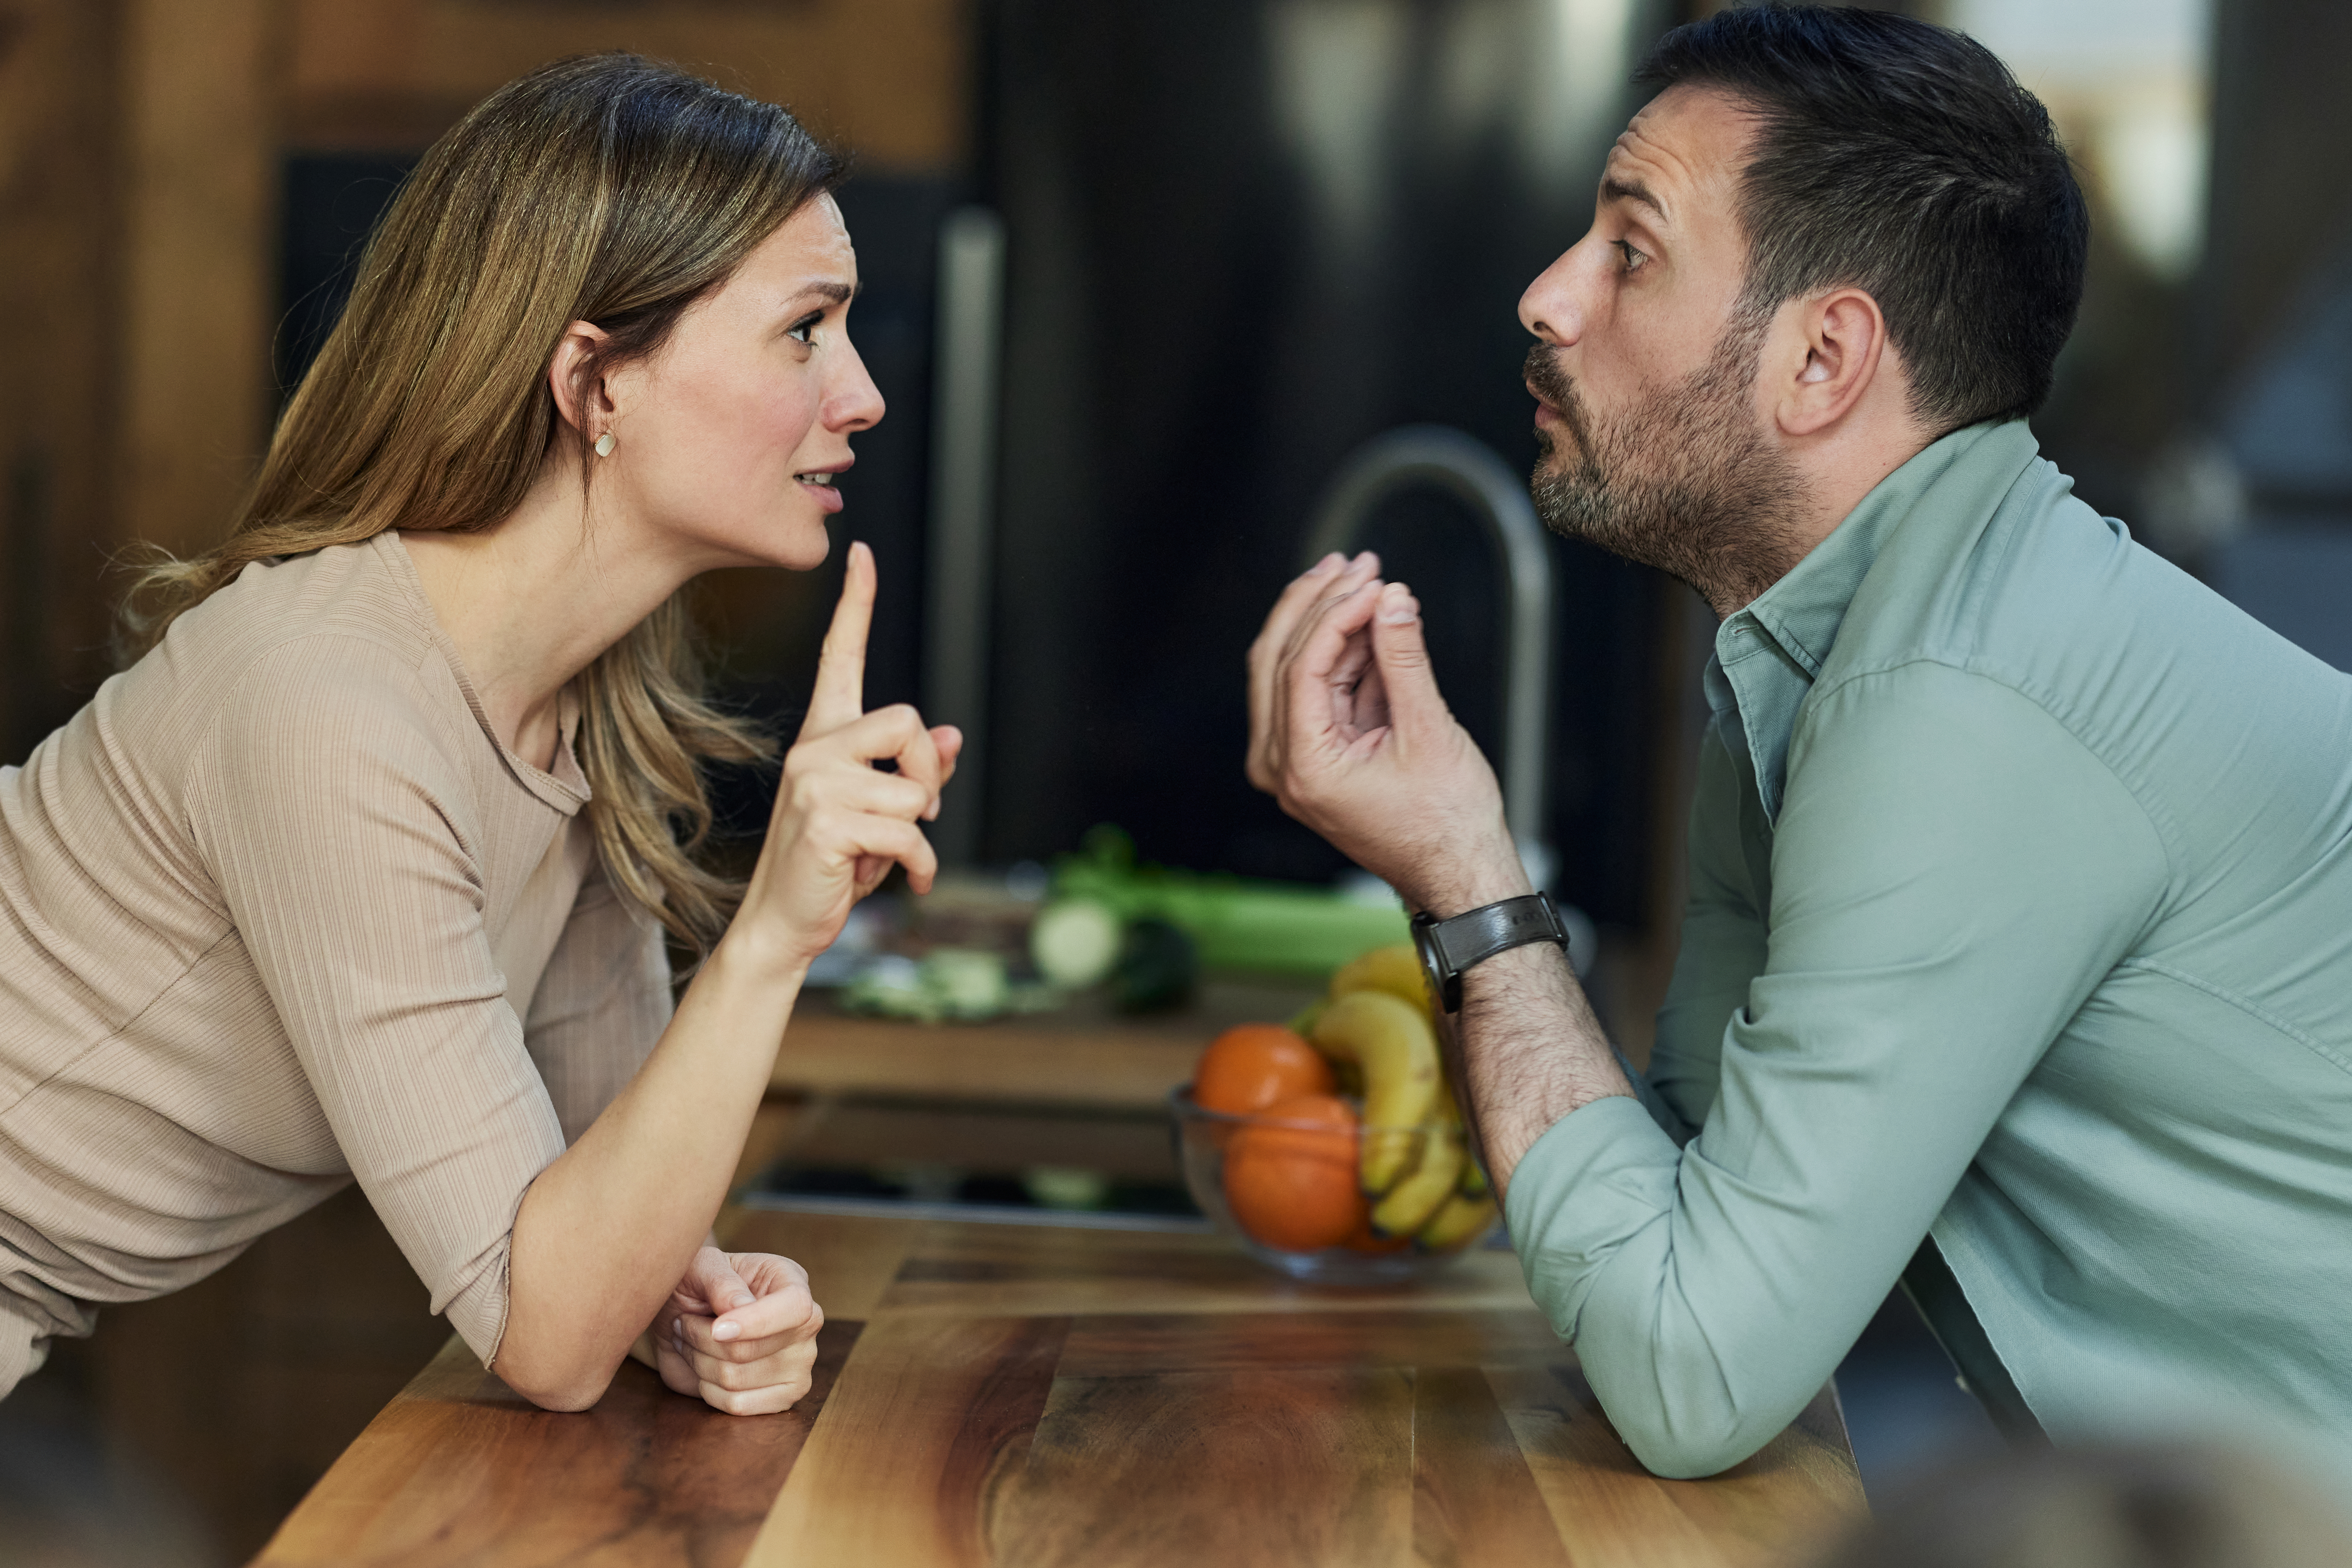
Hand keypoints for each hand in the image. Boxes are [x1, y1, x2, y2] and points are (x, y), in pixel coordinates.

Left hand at [646, 1247, 824, 1414]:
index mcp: (792, 1283)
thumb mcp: (702, 1266)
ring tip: (689, 1342)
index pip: (795, 1308)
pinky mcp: (782, 1396)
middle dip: (702, 1339)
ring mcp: (798, 1365)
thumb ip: (721, 1282)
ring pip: (736, 1380)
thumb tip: (740, 1308)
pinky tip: (702, 1370)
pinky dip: (708, 1391)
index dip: (756, 1322)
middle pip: (750, 1350)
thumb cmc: (697, 1284)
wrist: (684, 1316)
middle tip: (683, 1322)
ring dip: (699, 1362)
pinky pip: (737, 1406)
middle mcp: (804, 1325)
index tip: (716, 1328)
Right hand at [738, 541, 962, 969]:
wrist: (785, 921)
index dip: (855, 604)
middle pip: (908, 721)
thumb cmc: (834, 864)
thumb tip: (951, 736)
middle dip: (927, 775)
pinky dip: (917, 866)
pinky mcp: (826, 822)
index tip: (860, 553)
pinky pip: (910, 833)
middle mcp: (815, 749)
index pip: (839, 656)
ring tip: (881, 855)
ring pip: (915, 790)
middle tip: (911, 818)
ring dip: (917, 835)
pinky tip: (894, 880)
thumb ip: (914, 770)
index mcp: (825, 737)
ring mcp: (815, 783)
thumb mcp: (878, 810)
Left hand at [1245, 552, 1528, 914]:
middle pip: (1277, 661)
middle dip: (1317, 604)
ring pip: (1290, 671)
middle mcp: (1282, 767)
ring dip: (1326, 623)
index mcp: (1303, 768)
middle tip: (1356, 563)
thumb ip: (1405, 661)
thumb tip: (1393, 599)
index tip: (1373, 579)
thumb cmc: (1446, 823)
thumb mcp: (1430, 732)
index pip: (1301, 667)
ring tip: (1367, 580)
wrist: (1458, 875)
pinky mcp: (1313, 756)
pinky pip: (1314, 691)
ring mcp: (1292, 764)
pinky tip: (1368, 621)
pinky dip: (1338, 654)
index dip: (1336, 613)